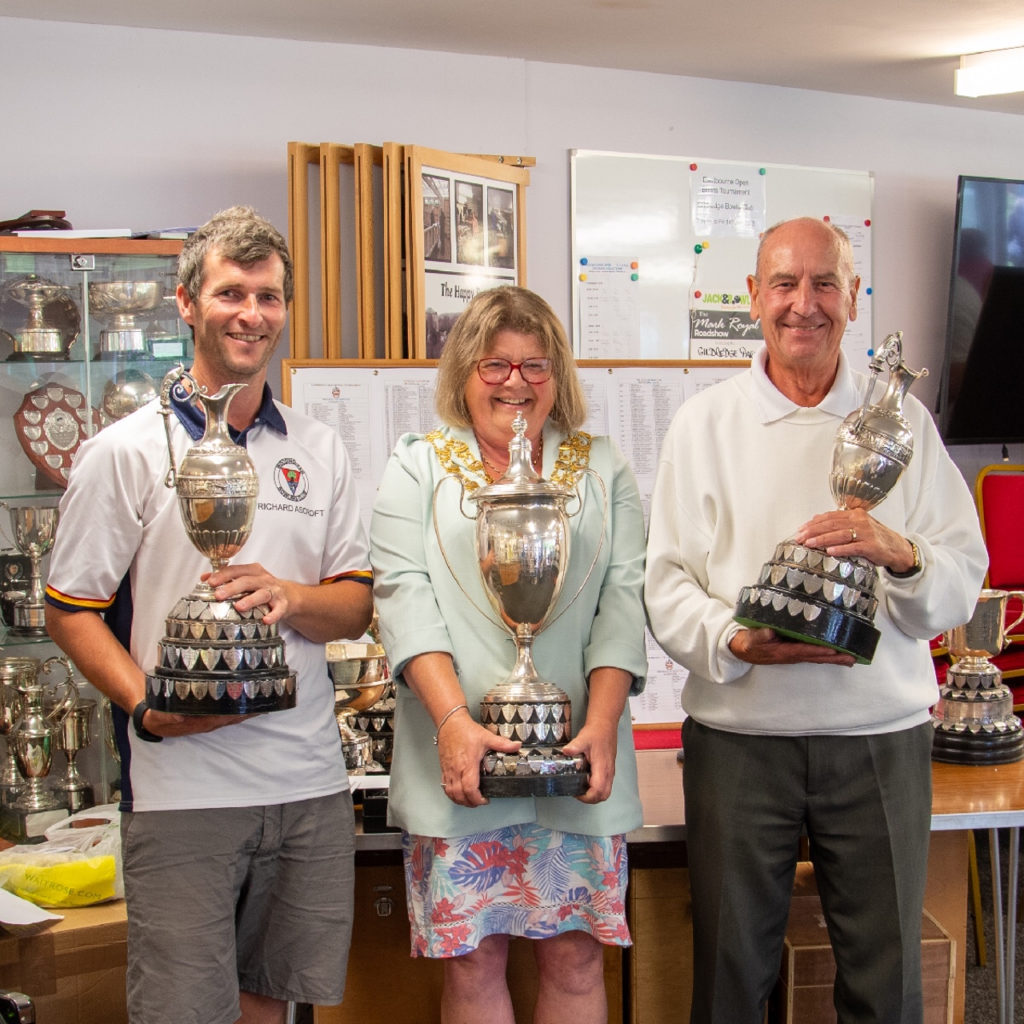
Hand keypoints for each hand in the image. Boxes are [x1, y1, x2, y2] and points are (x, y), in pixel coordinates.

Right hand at [141, 707, 257, 736]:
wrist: (152, 719)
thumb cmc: (158, 716)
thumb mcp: (158, 716)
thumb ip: (167, 717)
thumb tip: (179, 718)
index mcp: (200, 722)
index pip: (224, 718)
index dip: (238, 713)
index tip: (251, 707)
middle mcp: (209, 722)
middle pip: (234, 717)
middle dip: (250, 711)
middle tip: (267, 700)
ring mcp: (211, 719)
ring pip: (234, 715)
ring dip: (249, 710)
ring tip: (265, 700)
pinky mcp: (210, 714)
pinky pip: (229, 712)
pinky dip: (241, 707)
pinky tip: (250, 700)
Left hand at [203, 562, 288, 624]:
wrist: (290, 596)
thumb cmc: (262, 588)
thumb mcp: (246, 579)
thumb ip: (227, 578)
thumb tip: (204, 577)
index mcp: (253, 571)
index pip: (236, 570)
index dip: (223, 575)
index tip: (210, 582)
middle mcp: (264, 579)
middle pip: (247, 581)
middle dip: (232, 587)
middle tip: (218, 595)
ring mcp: (274, 591)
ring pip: (262, 594)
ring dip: (251, 600)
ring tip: (239, 607)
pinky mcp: (283, 604)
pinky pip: (279, 609)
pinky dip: (273, 615)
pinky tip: (266, 620)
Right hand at [437, 712, 520, 806]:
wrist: (450, 723)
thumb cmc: (466, 730)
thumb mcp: (487, 737)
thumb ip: (502, 743)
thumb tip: (517, 746)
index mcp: (468, 764)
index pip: (470, 788)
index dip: (477, 798)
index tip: (485, 799)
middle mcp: (456, 770)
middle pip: (459, 795)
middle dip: (470, 803)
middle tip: (479, 801)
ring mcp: (449, 770)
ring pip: (450, 793)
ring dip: (460, 800)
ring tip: (470, 800)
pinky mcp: (444, 768)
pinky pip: (445, 786)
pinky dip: (451, 794)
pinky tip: (458, 793)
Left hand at [561, 721, 617, 803]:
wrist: (605, 725)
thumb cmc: (596, 732)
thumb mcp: (583, 738)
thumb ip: (574, 746)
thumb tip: (565, 751)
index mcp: (602, 767)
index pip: (598, 791)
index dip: (587, 797)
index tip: (576, 793)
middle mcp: (608, 771)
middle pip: (603, 795)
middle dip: (591, 799)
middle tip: (578, 794)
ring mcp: (610, 771)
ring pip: (606, 791)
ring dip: (595, 795)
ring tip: (582, 789)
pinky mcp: (609, 769)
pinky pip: (606, 785)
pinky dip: (597, 788)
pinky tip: (587, 780)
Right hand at [729, 626, 855, 666]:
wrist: (743, 650)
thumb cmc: (749, 642)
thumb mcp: (750, 638)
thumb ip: (759, 635)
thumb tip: (769, 632)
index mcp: (782, 652)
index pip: (803, 651)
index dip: (817, 650)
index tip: (832, 650)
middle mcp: (792, 655)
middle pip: (816, 657)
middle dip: (834, 658)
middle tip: (852, 658)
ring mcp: (795, 654)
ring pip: (817, 657)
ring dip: (834, 658)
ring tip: (852, 658)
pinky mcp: (795, 651)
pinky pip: (814, 653)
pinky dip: (827, 654)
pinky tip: (837, 654)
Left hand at [793, 511, 915, 573]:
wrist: (897, 548)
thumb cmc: (875, 537)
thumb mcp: (857, 526)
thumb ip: (839, 522)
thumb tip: (815, 519)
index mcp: (855, 514)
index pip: (829, 516)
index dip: (813, 523)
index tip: (800, 529)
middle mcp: (860, 521)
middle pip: (832, 524)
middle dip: (813, 531)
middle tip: (800, 538)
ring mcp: (867, 533)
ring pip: (840, 534)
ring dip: (823, 539)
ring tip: (810, 544)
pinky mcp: (872, 546)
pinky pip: (854, 547)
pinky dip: (841, 549)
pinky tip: (830, 551)